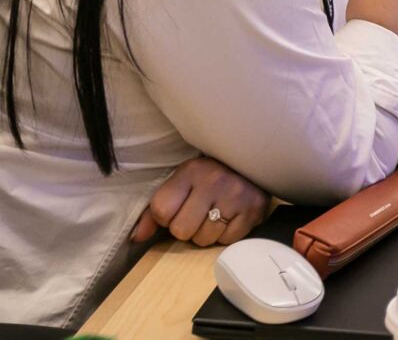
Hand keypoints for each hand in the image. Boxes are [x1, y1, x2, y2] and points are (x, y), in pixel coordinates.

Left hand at [130, 156, 269, 246]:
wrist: (251, 162)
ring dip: (206, 233)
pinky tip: (231, 217)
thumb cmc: (210, 176)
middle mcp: (214, 181)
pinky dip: (226, 234)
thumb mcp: (181, 182)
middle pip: (181, 231)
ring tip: (215, 214)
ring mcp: (236, 196)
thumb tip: (136, 237)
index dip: (166, 217)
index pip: (161, 211)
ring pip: (204, 240)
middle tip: (198, 213)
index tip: (178, 208)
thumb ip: (155, 209)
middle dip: (187, 228)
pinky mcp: (253, 210)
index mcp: (191, 171)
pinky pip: (227, 242)